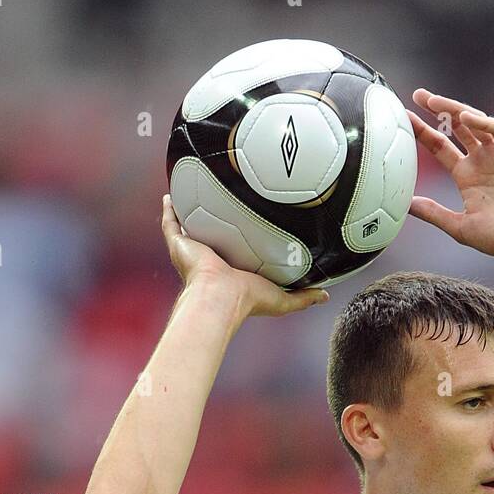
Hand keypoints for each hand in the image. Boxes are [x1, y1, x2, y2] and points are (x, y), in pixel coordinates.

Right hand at [160, 194, 329, 316]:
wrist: (220, 297)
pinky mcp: (179, 245)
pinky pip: (171, 223)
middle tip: (222, 202)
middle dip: (215, 223)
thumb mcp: (283, 299)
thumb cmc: (249, 301)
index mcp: (233, 270)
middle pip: (212, 237)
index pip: (237, 252)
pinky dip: (169, 209)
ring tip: (193, 192)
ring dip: (190, 213)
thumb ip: (303, 296)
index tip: (249, 224)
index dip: (241, 240)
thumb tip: (325, 295)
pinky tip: (171, 194)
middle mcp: (212, 260)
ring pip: (189, 228)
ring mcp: (193, 252)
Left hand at [407, 90, 493, 260]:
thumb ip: (435, 214)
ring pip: (474, 122)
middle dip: (437, 109)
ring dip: (455, 109)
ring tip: (434, 101)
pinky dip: (482, 121)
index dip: (422, 132)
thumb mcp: (461, 228)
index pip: (439, 146)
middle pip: (454, 127)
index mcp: (466, 176)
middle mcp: (480, 160)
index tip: (404, 120)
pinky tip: (466, 118)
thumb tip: (407, 205)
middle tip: (417, 95)